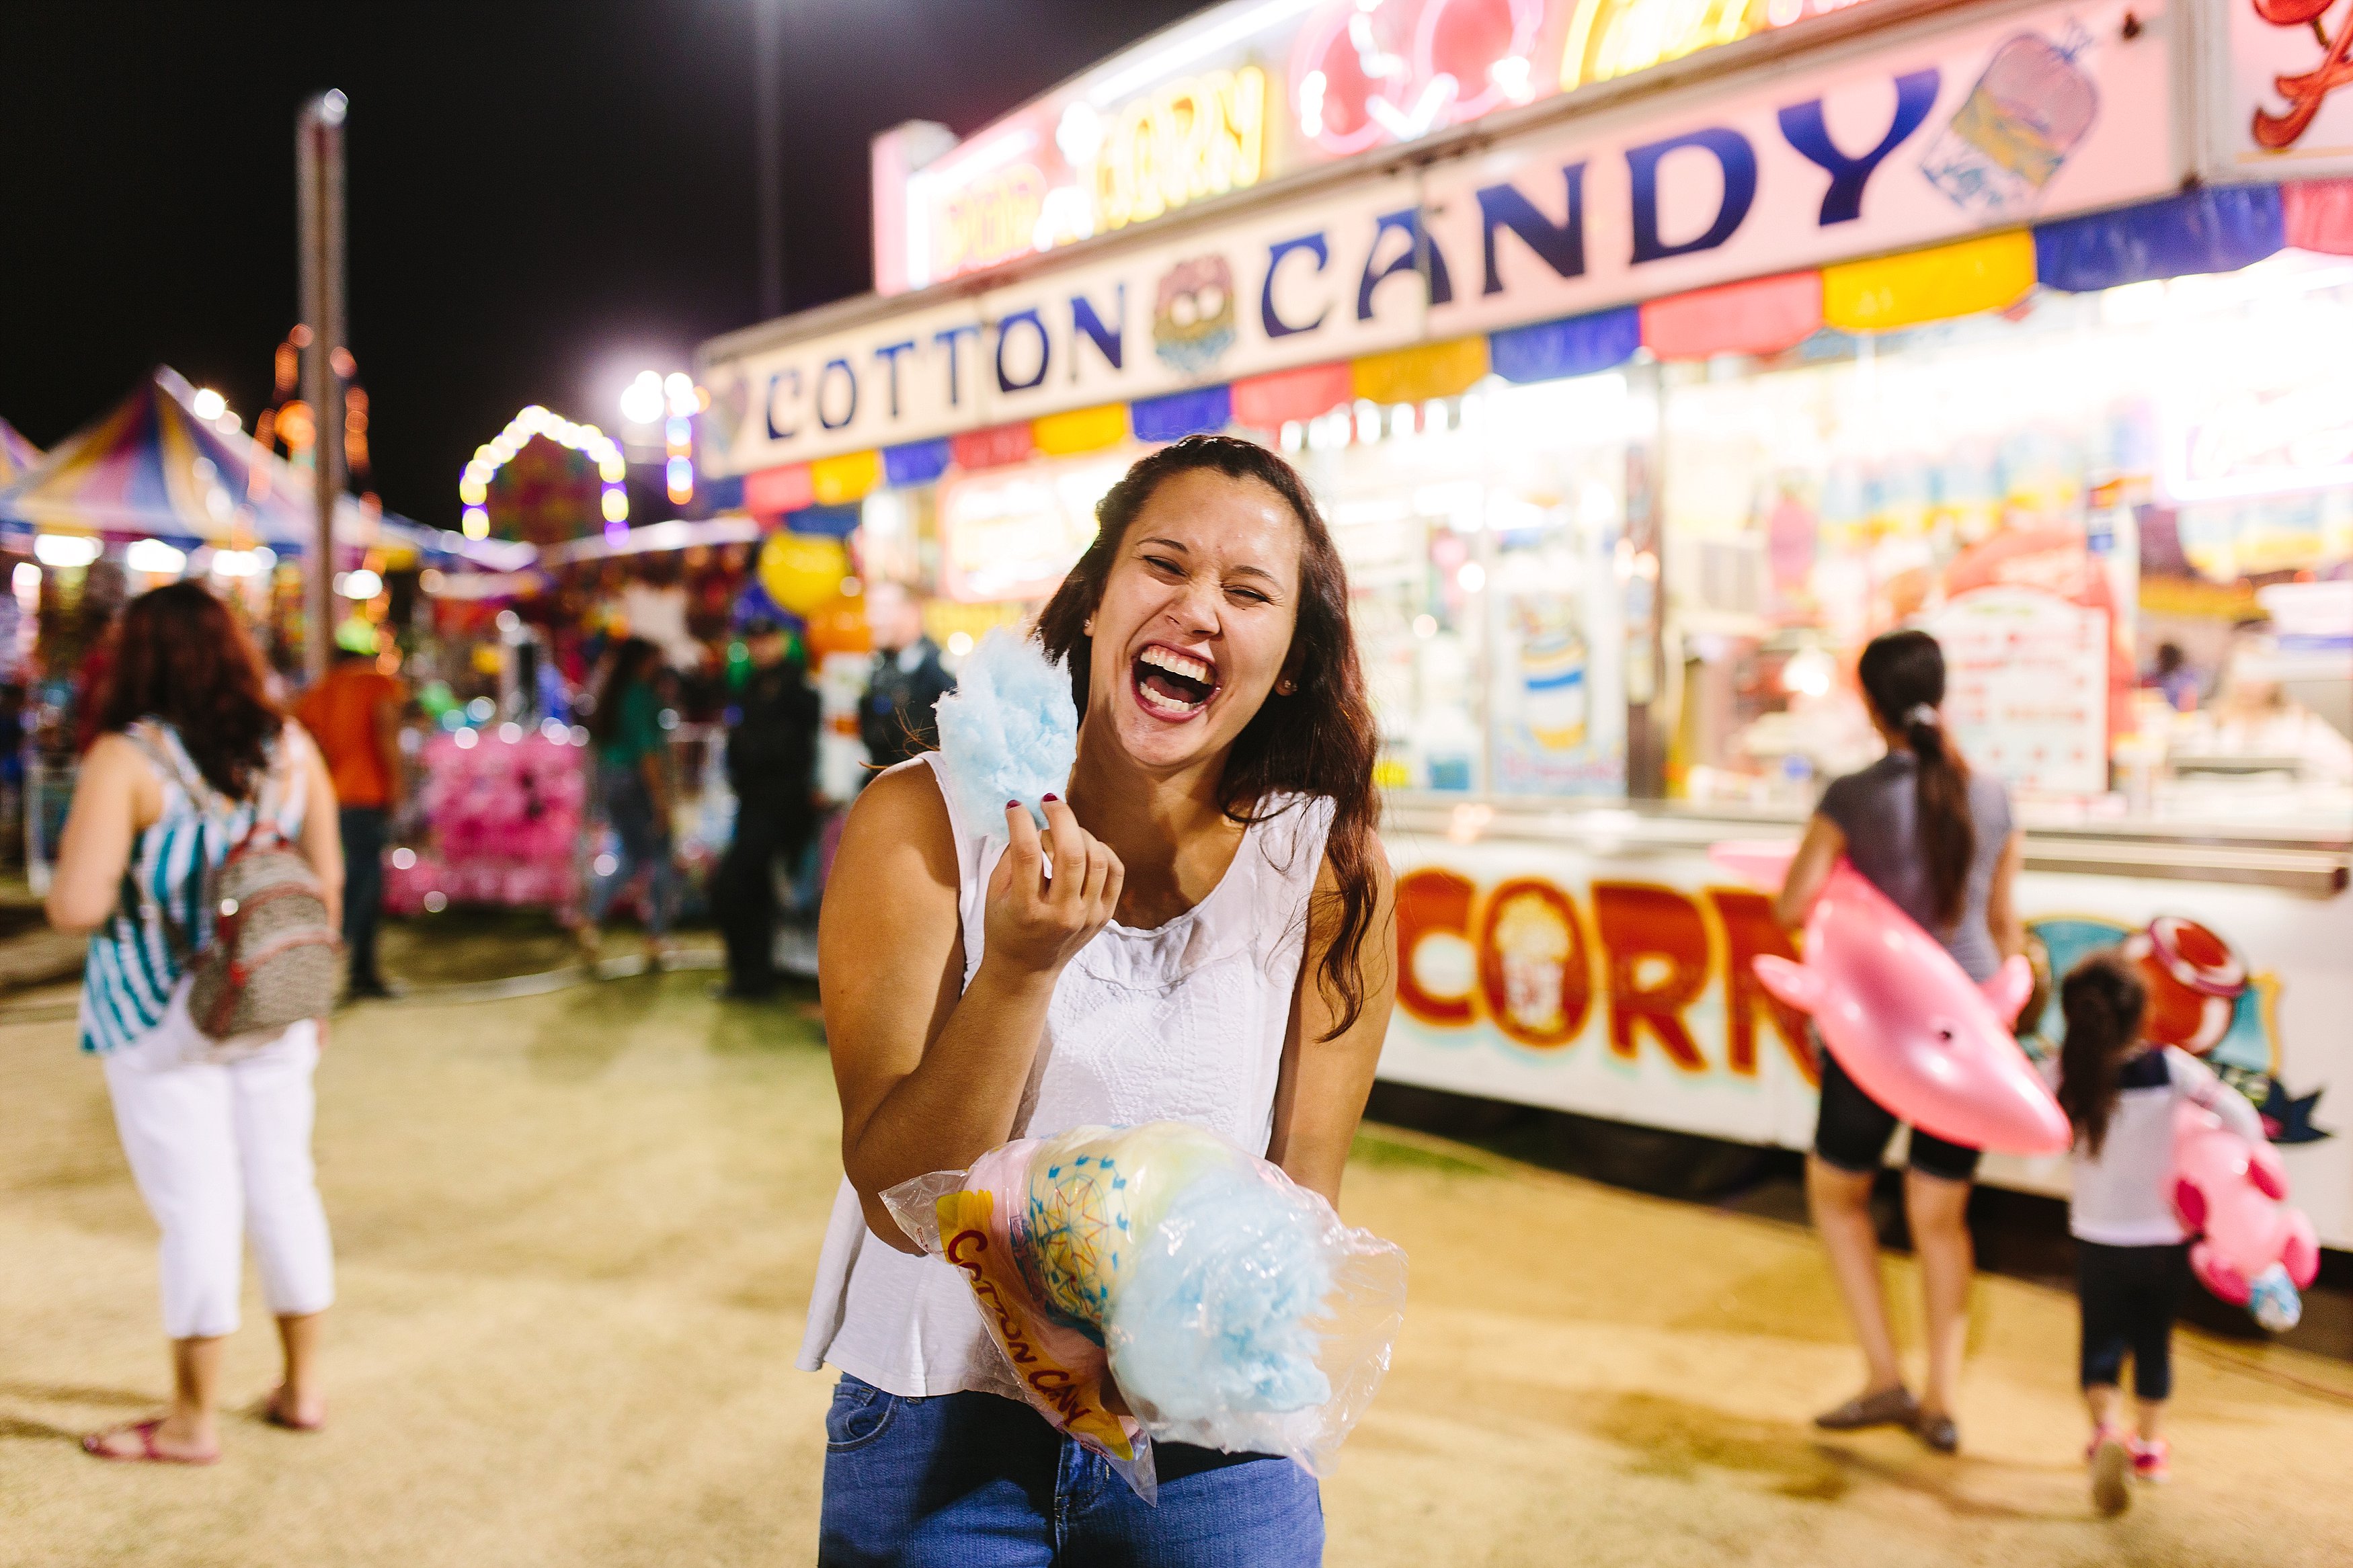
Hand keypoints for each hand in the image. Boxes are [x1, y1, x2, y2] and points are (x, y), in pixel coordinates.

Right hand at [980, 797, 1122, 981]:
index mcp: (1027, 910)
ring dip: (1079, 833)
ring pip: (1097, 859)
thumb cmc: (1004, 927)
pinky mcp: (1104, 916)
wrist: (1026, 970)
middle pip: (1071, 853)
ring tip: (1063, 828)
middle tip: (1048, 801)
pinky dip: (1102, 850)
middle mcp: (1061, 915)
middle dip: (1060, 817)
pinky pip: (1114, 872)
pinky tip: (1084, 845)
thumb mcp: (994, 894)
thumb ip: (1010, 857)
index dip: (1022, 822)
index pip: (1028, 855)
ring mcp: (1087, 916)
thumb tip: (1029, 819)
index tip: (1017, 805)